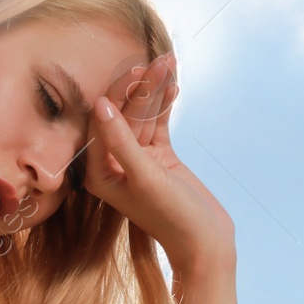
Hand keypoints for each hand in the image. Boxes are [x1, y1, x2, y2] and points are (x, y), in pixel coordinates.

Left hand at [82, 52, 234, 270]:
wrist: (204, 243)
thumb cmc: (171, 217)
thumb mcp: (146, 177)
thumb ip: (122, 141)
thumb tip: (101, 104)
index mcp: (99, 173)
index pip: (102, 123)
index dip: (118, 94)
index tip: (136, 71)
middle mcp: (112, 164)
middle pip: (124, 115)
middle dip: (141, 88)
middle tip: (159, 60)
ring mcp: (137, 159)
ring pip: (143, 116)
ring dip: (156, 91)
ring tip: (170, 62)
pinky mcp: (158, 158)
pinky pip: (158, 124)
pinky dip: (166, 105)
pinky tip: (174, 86)